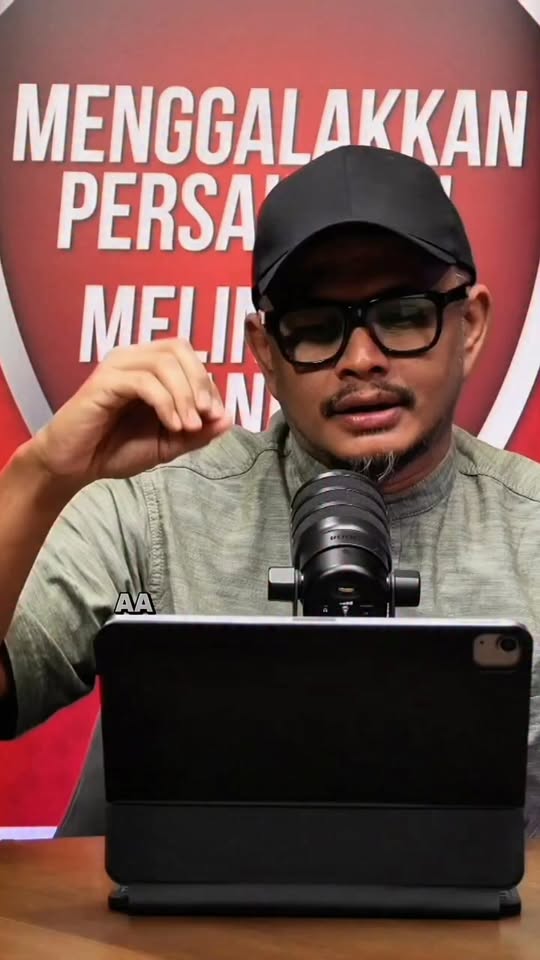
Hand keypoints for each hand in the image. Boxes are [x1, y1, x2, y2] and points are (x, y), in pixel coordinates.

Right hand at [29, 339, 232, 484]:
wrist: (76, 466)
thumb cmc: (116, 450)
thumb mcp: (167, 444)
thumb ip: (197, 433)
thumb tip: (228, 419)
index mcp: (148, 367)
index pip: (187, 357)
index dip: (207, 384)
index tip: (215, 417)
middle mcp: (132, 359)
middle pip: (178, 348)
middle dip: (199, 382)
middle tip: (206, 416)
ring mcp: (116, 367)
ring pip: (163, 362)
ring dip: (184, 395)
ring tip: (187, 427)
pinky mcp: (103, 383)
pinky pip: (143, 381)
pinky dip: (165, 403)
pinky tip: (171, 424)